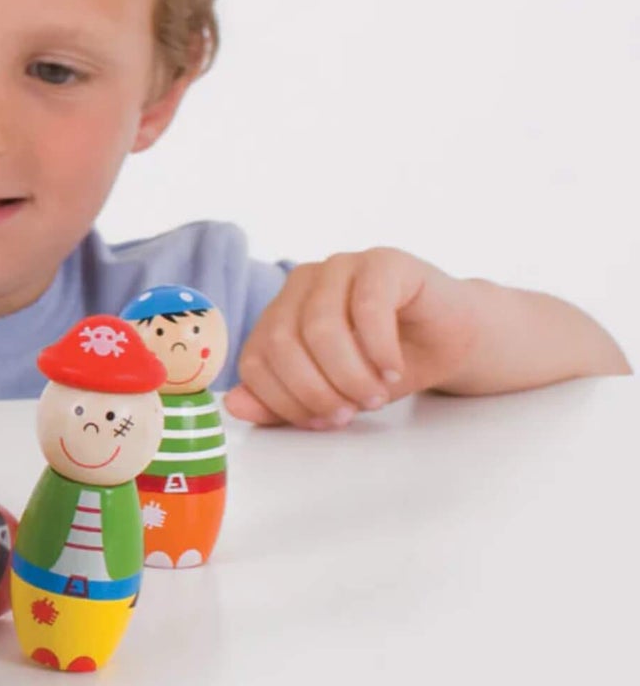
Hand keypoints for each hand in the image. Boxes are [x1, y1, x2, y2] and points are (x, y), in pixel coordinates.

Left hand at [225, 248, 481, 428]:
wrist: (452, 341)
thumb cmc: (386, 366)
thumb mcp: (331, 393)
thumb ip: (283, 401)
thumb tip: (233, 405)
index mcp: (281, 312)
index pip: (255, 359)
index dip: (282, 400)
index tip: (320, 423)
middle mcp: (303, 283)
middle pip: (281, 342)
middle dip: (314, 389)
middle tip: (349, 413)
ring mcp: (341, 267)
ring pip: (320, 326)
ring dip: (347, 373)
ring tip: (374, 395)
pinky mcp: (383, 262)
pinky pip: (367, 307)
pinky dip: (378, 348)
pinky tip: (393, 368)